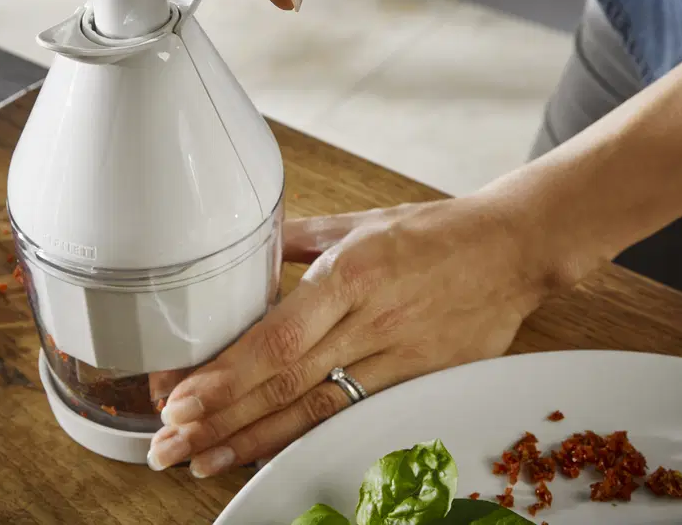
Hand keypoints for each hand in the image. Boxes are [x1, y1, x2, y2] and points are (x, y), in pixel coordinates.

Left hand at [146, 194, 573, 475]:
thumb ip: (300, 236)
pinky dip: (307, 435)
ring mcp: (397, 356)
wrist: (514, 250)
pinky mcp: (419, 380)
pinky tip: (268, 451)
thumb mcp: (363, 220)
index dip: (228, 373)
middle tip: (168, 445)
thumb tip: (249, 246)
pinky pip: (354, 414)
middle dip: (222, 418)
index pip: (279, 334)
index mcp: (353, 272)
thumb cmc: (438, 231)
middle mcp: (371, 320)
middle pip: (287, 382)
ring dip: (253, 439)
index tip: (181, 397)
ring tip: (201, 461)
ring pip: (316, 409)